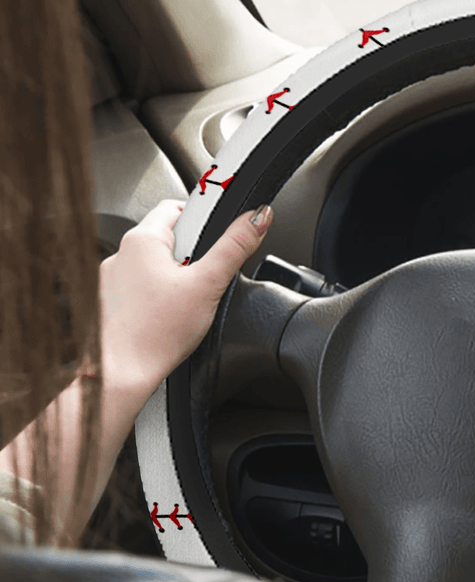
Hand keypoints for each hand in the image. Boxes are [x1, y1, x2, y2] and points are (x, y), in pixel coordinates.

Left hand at [96, 199, 272, 400]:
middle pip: (168, 238)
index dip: (205, 222)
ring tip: (186, 304)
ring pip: (153, 265)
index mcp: (142, 239)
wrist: (121, 374)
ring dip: (173, 277)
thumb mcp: (208, 284)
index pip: (179, 207)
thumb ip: (235, 247)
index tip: (218, 241)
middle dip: (192, 255)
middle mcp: (121, 254)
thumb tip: (258, 217)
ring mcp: (110, 279)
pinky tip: (166, 318)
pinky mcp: (108, 303)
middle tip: (205, 282)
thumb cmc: (156, 333)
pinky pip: (139, 288)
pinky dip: (156, 298)